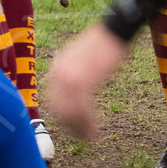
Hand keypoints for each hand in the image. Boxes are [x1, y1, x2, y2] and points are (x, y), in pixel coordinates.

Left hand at [45, 23, 131, 140]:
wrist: (114, 30)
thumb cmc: (103, 44)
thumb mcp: (80, 58)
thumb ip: (72, 72)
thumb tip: (70, 92)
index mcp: (57, 66)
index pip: (52, 97)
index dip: (61, 116)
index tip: (70, 127)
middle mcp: (58, 71)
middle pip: (58, 107)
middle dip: (68, 125)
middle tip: (80, 136)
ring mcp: (69, 75)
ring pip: (68, 111)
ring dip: (78, 127)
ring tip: (88, 137)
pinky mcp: (83, 79)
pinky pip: (81, 108)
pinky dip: (87, 123)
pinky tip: (94, 131)